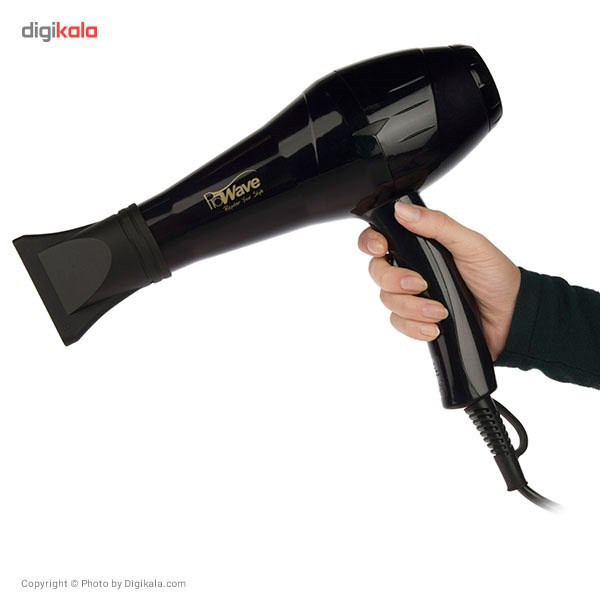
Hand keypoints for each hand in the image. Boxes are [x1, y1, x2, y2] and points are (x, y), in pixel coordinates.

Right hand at [358, 202, 520, 359]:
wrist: (512, 318)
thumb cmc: (496, 277)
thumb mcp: (470, 244)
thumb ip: (437, 225)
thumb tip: (402, 210)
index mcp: (420, 245)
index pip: (379, 239)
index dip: (371, 243)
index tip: (381, 249)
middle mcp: (412, 269)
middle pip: (378, 272)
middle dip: (395, 280)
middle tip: (420, 284)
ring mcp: (413, 296)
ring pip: (387, 301)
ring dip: (412, 308)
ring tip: (440, 311)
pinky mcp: (417, 321)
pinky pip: (399, 324)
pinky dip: (415, 327)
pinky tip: (435, 327)